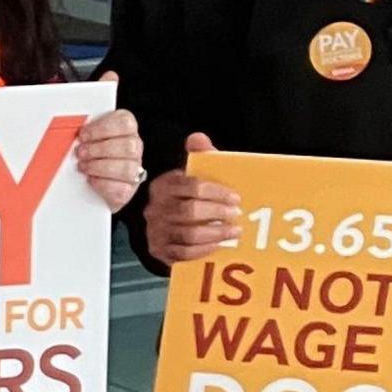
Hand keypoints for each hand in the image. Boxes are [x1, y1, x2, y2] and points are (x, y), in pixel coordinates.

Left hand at [73, 82, 146, 214]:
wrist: (84, 182)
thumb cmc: (90, 148)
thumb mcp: (90, 122)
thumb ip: (99, 98)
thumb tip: (111, 75)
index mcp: (125, 129)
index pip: (125, 122)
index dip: (103, 128)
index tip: (83, 133)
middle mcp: (133, 148)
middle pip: (128, 146)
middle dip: (100, 149)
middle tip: (80, 152)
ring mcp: (133, 170)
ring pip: (126, 168)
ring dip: (100, 167)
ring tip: (83, 166)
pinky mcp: (127, 191)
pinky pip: (121, 189)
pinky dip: (103, 184)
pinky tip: (91, 180)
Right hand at [142, 133, 240, 263]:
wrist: (164, 225)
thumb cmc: (185, 198)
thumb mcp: (191, 175)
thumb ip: (199, 156)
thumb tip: (197, 138)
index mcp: (163, 186)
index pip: (191, 186)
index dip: (216, 192)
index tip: (235, 197)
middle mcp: (155, 208)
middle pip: (189, 211)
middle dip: (217, 213)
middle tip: (236, 214)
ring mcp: (156, 231)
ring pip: (188, 233)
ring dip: (216, 233)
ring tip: (234, 231)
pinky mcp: (160, 250)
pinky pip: (183, 253)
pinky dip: (204, 249)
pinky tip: (219, 245)